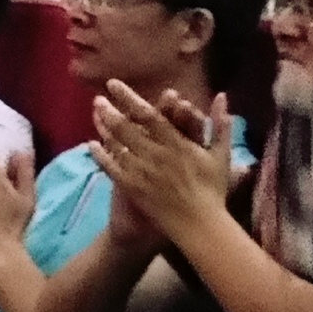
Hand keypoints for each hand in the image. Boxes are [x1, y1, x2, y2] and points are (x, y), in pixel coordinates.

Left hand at [88, 81, 234, 241]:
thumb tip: (221, 94)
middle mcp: (156, 154)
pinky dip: (101, 156)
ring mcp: (142, 172)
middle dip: (111, 110)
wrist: (200, 226)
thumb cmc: (212, 190)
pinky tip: (91, 145)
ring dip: (104, 127)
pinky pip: (112, 168)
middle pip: (127, 127)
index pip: (149, 115)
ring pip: (118, 144)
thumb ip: (220, 123)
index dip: (130, 98)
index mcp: (177, 143)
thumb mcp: (221, 155)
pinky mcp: (133, 188)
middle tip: (98, 98)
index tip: (114, 84)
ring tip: (94, 113)